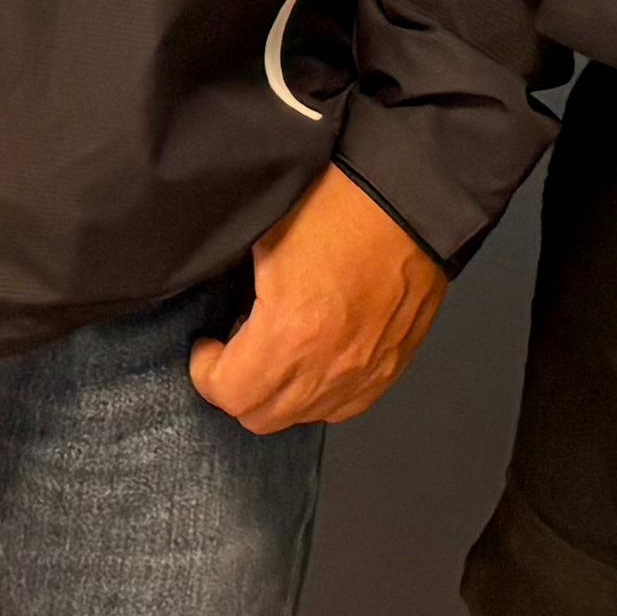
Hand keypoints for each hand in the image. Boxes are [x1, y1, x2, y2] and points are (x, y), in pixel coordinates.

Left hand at [188, 167, 446, 435]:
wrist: (410, 198)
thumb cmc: (342, 206)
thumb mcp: (262, 237)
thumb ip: (231, 287)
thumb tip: (213, 304)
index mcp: (291, 332)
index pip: (229, 393)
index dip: (206, 371)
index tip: (207, 346)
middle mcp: (331, 365)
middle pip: (262, 417)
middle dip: (237, 387)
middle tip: (234, 350)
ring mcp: (366, 371)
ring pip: (305, 417)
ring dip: (279, 395)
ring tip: (276, 351)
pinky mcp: (392, 365)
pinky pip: (346, 406)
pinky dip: (321, 394)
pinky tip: (314, 357)